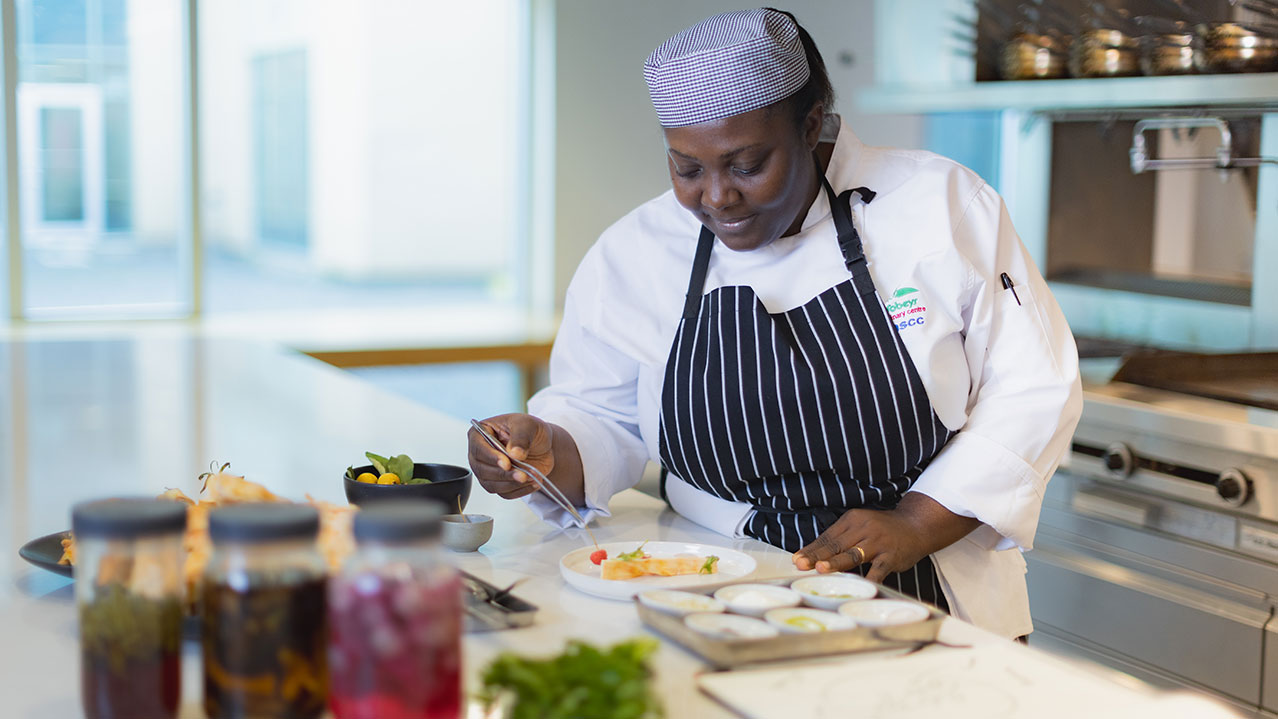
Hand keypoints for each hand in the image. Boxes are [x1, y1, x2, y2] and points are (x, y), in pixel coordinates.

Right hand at [467, 413, 555, 499]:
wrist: (543, 444)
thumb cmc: (530, 429)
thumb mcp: (528, 425)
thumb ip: (521, 437)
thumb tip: (514, 452)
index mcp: (481, 433)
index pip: (478, 447)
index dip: (491, 457)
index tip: (506, 463)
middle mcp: (481, 453)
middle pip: (482, 469)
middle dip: (504, 474)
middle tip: (522, 474)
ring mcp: (488, 470)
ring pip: (491, 484)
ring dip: (512, 484)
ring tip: (530, 477)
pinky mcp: (499, 483)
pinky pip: (504, 493)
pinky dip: (519, 490)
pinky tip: (532, 482)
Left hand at [791, 494, 980, 582]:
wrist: (915, 525)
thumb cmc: (882, 530)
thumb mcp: (860, 527)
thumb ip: (840, 539)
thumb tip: (814, 556)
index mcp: (852, 520)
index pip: (828, 536)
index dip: (811, 548)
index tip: (796, 559)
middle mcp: (864, 528)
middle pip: (836, 544)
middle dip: (817, 556)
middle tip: (801, 565)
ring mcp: (878, 542)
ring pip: (853, 554)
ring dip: (836, 562)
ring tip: (821, 569)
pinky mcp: (891, 556)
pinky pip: (878, 569)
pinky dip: (869, 578)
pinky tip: (859, 586)